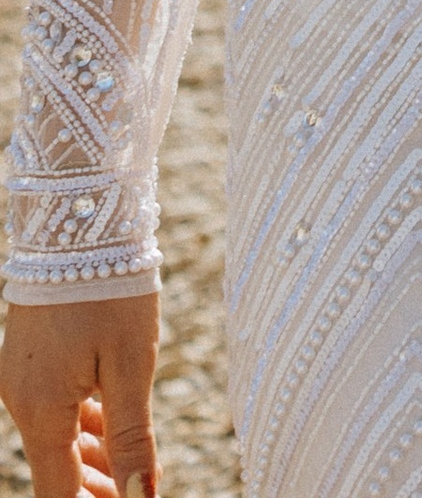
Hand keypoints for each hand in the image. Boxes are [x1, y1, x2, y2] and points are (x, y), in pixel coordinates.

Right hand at [0, 285, 159, 497]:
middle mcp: (21, 401)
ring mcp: (23, 377)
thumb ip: (133, 436)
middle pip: (56, 470)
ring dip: (93, 460)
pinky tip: (113, 426)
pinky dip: (84, 424)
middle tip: (136, 494)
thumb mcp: (132, 363)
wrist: (79, 214)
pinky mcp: (33, 356)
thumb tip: (139, 496)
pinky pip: (57, 406)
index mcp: (42, 412)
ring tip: (132, 470)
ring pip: (58, 437)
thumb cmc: (110, 285)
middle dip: (95, 490)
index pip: (58, 494)